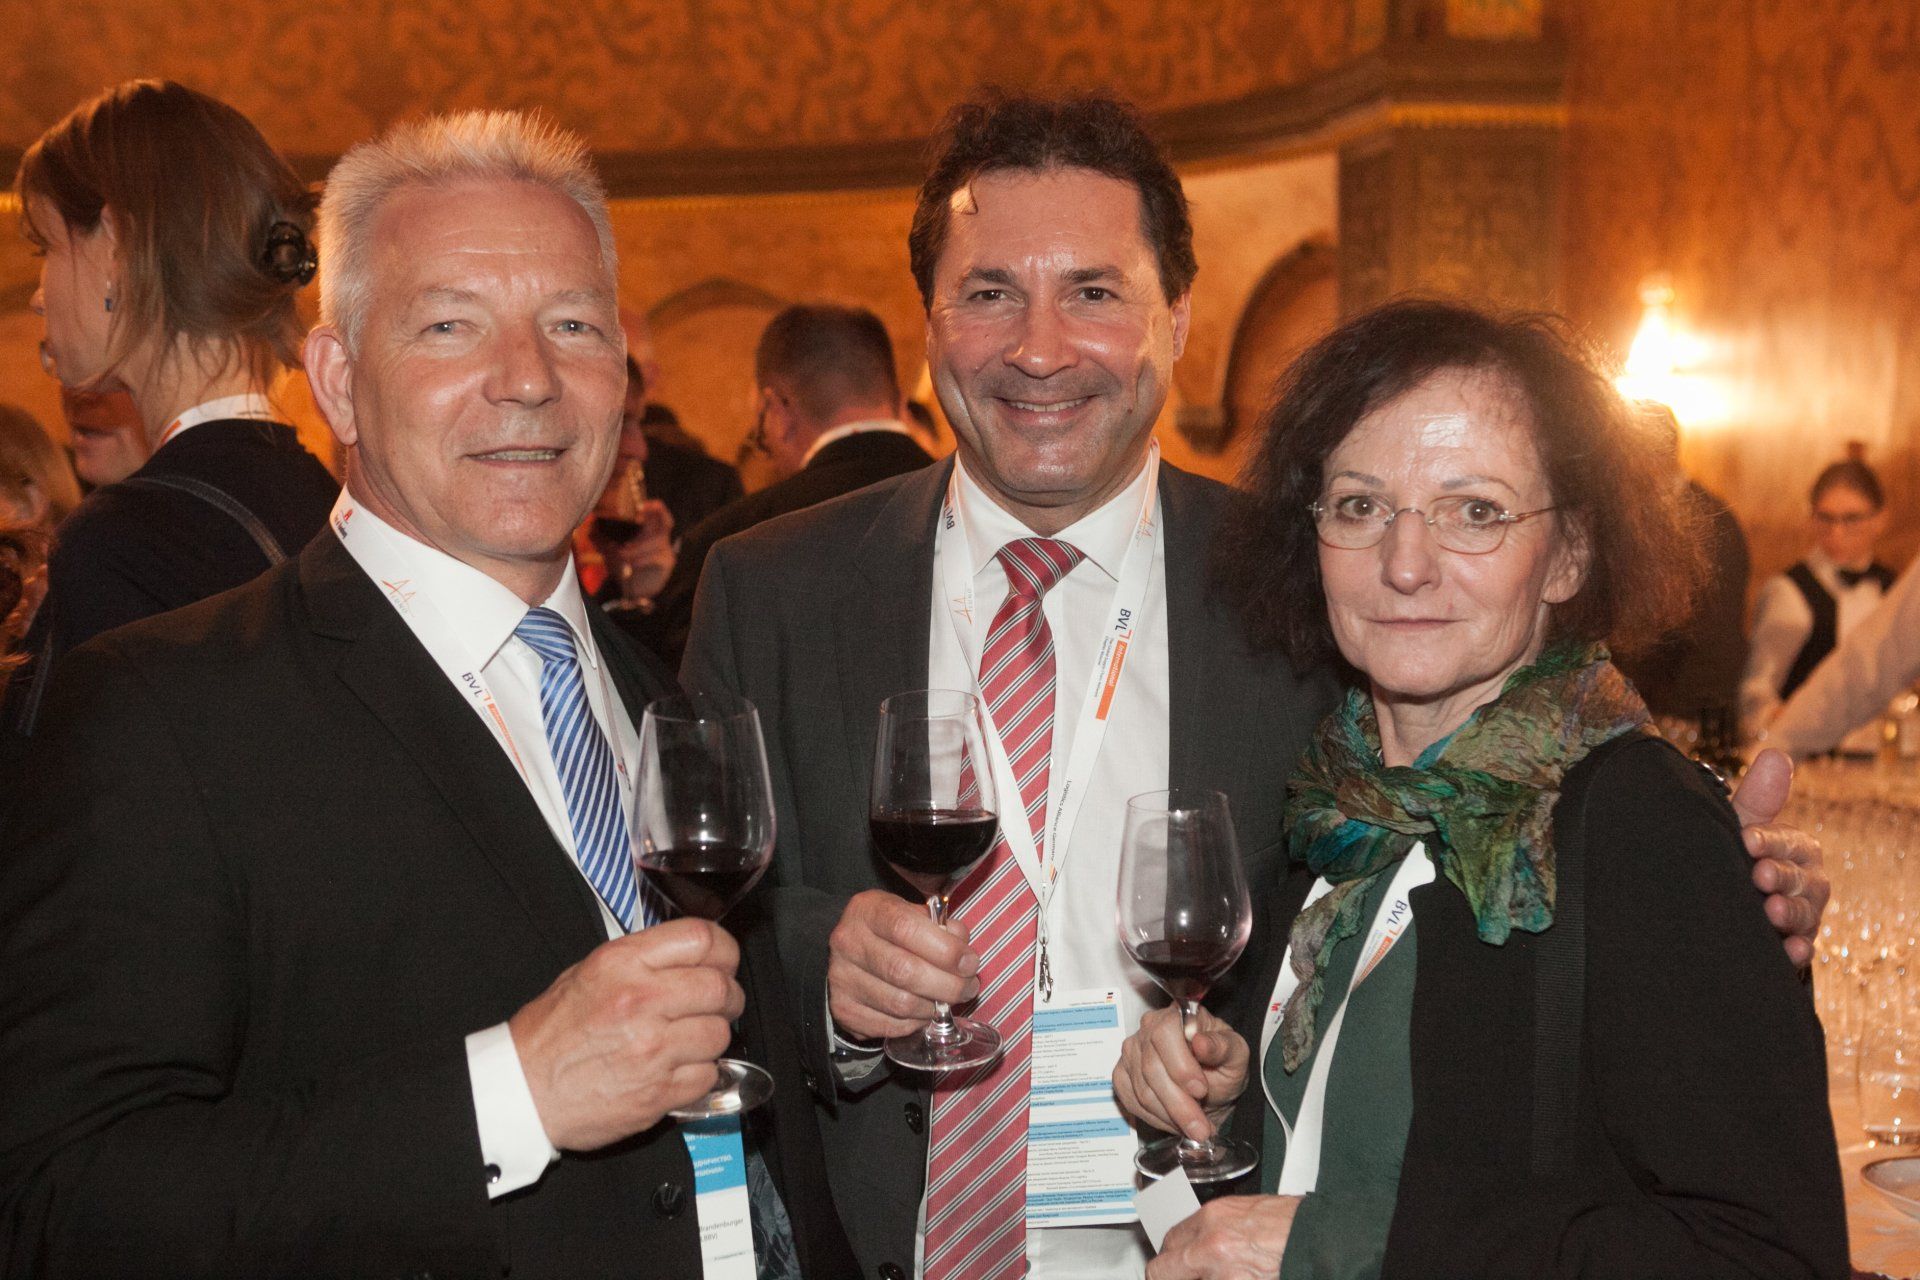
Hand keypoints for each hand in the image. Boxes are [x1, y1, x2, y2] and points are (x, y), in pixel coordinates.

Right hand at [509, 918, 744, 1150]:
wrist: (523, 1091)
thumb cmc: (551, 1034)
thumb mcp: (588, 972)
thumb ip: (642, 960)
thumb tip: (690, 956)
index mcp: (623, 964)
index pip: (702, 939)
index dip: (724, 950)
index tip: (724, 961)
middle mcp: (641, 1001)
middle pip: (720, 987)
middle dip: (727, 995)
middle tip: (718, 1003)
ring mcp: (652, 1049)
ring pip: (720, 1034)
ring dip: (712, 1037)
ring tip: (689, 1039)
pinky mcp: (658, 1092)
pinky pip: (708, 1076)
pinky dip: (700, 1074)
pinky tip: (677, 1068)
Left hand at [599, 499, 675, 600]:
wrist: (632, 592)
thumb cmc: (624, 567)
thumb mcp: (610, 552)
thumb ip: (600, 540)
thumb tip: (590, 529)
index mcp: (648, 531)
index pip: (659, 513)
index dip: (654, 507)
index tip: (640, 506)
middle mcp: (660, 538)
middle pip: (666, 522)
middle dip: (652, 518)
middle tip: (637, 517)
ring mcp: (665, 550)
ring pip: (655, 541)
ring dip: (636, 547)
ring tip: (621, 553)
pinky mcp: (667, 562)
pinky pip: (655, 556)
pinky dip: (641, 559)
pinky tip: (630, 564)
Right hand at [826, 889, 979, 1040]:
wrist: (852, 952)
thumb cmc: (891, 932)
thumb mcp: (914, 914)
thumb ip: (942, 928)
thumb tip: (963, 955)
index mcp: (867, 910)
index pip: (906, 928)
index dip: (944, 949)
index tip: (969, 962)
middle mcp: (848, 942)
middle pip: (903, 971)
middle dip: (947, 985)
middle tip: (968, 987)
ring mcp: (842, 978)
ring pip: (899, 1003)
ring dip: (934, 1007)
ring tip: (947, 1000)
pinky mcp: (844, 1009)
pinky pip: (890, 1025)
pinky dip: (916, 1022)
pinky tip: (924, 1010)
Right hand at [1113, 1004, 1248, 1140]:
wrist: (1211, 1086)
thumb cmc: (1222, 1064)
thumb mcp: (1236, 1054)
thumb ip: (1222, 1047)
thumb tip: (1201, 1042)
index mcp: (1177, 1015)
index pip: (1165, 1034)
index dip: (1180, 1065)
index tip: (1201, 1090)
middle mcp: (1148, 1028)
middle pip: (1152, 1068)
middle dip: (1179, 1105)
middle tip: (1201, 1128)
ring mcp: (1132, 1052)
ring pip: (1143, 1091)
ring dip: (1170, 1116)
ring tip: (1195, 1129)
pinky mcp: (1122, 1074)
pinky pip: (1132, 1101)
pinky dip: (1156, 1119)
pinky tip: (1175, 1122)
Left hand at [1147, 1194, 1300, 1279]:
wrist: (1320, 1239)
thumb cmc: (1292, 1224)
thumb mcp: (1245, 1210)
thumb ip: (1214, 1226)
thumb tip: (1197, 1240)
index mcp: (1211, 1218)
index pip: (1169, 1241)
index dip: (1171, 1257)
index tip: (1173, 1264)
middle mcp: (1210, 1245)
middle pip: (1163, 1270)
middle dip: (1170, 1275)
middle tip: (1179, 1276)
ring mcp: (1223, 1274)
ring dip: (1197, 1278)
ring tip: (1221, 1272)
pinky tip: (1233, 1276)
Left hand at [1730, 748, 1829, 968]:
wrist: (1722, 900)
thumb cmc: (1735, 854)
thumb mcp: (1740, 826)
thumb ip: (1758, 798)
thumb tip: (1776, 754)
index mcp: (1795, 847)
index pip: (1788, 842)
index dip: (1768, 841)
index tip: (1747, 840)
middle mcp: (1807, 879)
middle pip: (1801, 878)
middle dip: (1781, 876)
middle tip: (1758, 877)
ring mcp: (1804, 912)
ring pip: (1806, 912)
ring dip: (1791, 912)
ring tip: (1772, 911)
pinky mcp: (1795, 942)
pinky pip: (1804, 947)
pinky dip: (1798, 949)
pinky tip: (1791, 950)